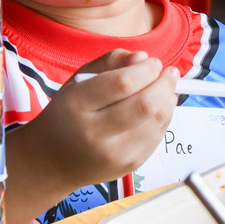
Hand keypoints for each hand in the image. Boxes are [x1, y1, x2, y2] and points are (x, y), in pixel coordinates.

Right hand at [21, 49, 178, 191]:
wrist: (53, 161)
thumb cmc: (69, 113)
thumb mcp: (79, 81)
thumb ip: (109, 62)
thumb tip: (143, 57)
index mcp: (76, 104)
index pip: (122, 83)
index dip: (146, 70)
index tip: (154, 62)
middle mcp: (94, 132)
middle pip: (144, 104)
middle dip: (165, 84)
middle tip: (170, 73)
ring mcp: (113, 153)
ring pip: (156, 121)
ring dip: (169, 100)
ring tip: (167, 89)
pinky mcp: (129, 165)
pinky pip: (157, 137)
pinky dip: (164, 118)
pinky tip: (160, 108)